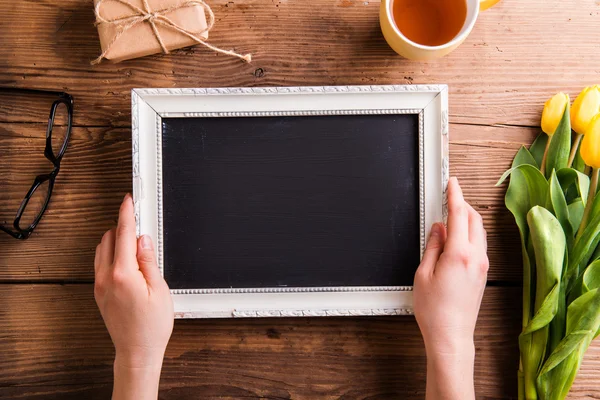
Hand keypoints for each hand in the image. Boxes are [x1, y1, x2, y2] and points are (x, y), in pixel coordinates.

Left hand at [94, 194, 173, 399]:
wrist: (137, 351)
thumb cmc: (152, 326)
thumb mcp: (160, 289)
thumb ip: (149, 261)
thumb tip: (143, 239)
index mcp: (123, 274)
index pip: (123, 234)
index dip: (127, 213)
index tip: (128, 200)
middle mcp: (106, 278)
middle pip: (109, 238)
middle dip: (123, 227)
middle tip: (141, 226)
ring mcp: (100, 286)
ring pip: (102, 250)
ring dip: (116, 241)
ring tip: (137, 246)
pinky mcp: (100, 293)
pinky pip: (101, 264)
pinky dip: (112, 255)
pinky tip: (129, 262)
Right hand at [413, 177, 487, 399]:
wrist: (451, 335)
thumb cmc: (434, 310)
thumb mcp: (423, 274)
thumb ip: (433, 246)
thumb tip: (439, 229)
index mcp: (459, 254)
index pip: (459, 214)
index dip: (455, 195)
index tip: (452, 183)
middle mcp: (476, 258)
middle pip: (474, 219)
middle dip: (463, 204)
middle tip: (449, 198)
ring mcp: (482, 266)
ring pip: (479, 231)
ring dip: (468, 219)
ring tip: (451, 218)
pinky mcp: (483, 274)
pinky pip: (480, 245)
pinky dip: (470, 234)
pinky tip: (456, 239)